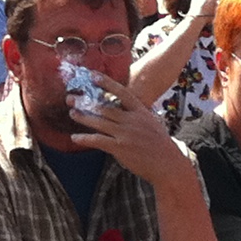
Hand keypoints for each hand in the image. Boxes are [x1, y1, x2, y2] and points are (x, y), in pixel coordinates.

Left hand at [64, 79, 193, 188]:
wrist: (168, 164)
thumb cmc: (160, 145)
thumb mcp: (152, 124)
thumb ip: (138, 116)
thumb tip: (125, 111)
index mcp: (140, 112)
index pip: (122, 92)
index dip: (106, 83)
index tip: (93, 75)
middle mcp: (132, 120)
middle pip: (105, 107)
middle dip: (86, 101)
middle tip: (72, 97)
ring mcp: (125, 134)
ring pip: (99, 122)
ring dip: (83, 117)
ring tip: (72, 113)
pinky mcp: (120, 148)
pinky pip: (98, 140)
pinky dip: (85, 138)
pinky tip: (75, 137)